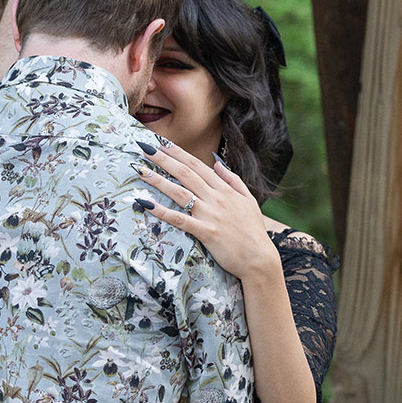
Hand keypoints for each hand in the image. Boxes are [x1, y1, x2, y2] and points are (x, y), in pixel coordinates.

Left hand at [134, 143, 280, 281]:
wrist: (260, 259)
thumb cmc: (254, 231)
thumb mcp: (249, 200)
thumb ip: (233, 180)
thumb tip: (217, 162)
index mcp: (225, 189)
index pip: (198, 165)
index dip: (178, 153)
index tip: (162, 143)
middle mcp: (216, 198)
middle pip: (186, 174)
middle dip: (164, 159)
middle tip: (145, 148)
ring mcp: (210, 215)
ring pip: (180, 193)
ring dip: (158, 180)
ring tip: (141, 170)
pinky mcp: (206, 232)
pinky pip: (180, 220)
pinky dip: (162, 212)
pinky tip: (146, 204)